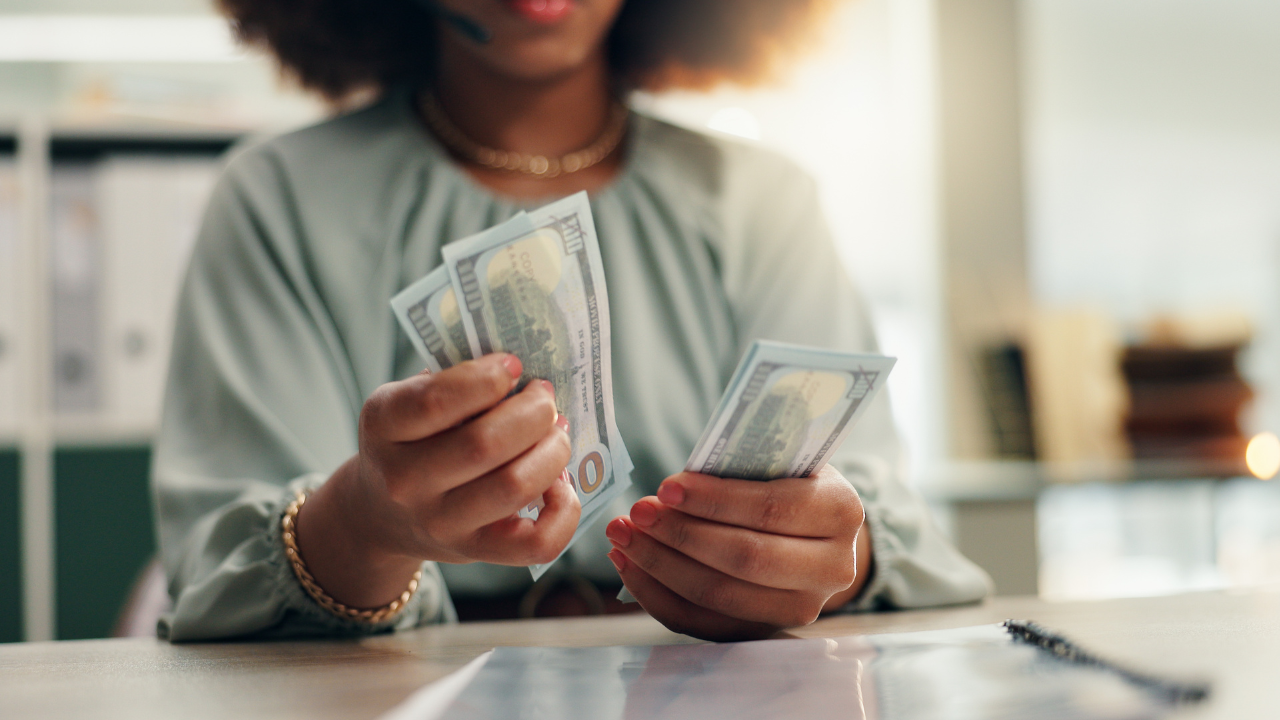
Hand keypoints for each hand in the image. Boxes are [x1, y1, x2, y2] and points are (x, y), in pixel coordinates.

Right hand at [295, 353, 578, 609]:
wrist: (381, 513)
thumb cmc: (412, 441)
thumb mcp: (409, 401)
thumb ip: (455, 382)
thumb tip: (526, 376)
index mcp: (384, 426)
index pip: (436, 401)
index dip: (488, 378)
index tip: (513, 366)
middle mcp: (404, 481)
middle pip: (485, 444)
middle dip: (534, 412)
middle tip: (545, 398)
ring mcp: (439, 523)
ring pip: (514, 486)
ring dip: (553, 451)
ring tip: (557, 433)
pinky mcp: (475, 552)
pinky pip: (537, 543)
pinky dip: (564, 510)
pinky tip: (559, 482)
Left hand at [605, 465, 869, 641]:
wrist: (814, 531)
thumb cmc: (786, 481)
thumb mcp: (781, 459)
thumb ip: (743, 464)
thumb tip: (674, 486)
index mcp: (840, 512)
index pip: (771, 510)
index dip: (715, 501)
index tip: (666, 487)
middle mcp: (832, 568)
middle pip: (745, 559)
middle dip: (681, 535)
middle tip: (637, 513)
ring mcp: (801, 608)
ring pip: (719, 596)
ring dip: (660, 565)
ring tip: (623, 536)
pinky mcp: (765, 631)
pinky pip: (702, 622)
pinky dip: (658, 595)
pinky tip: (630, 564)